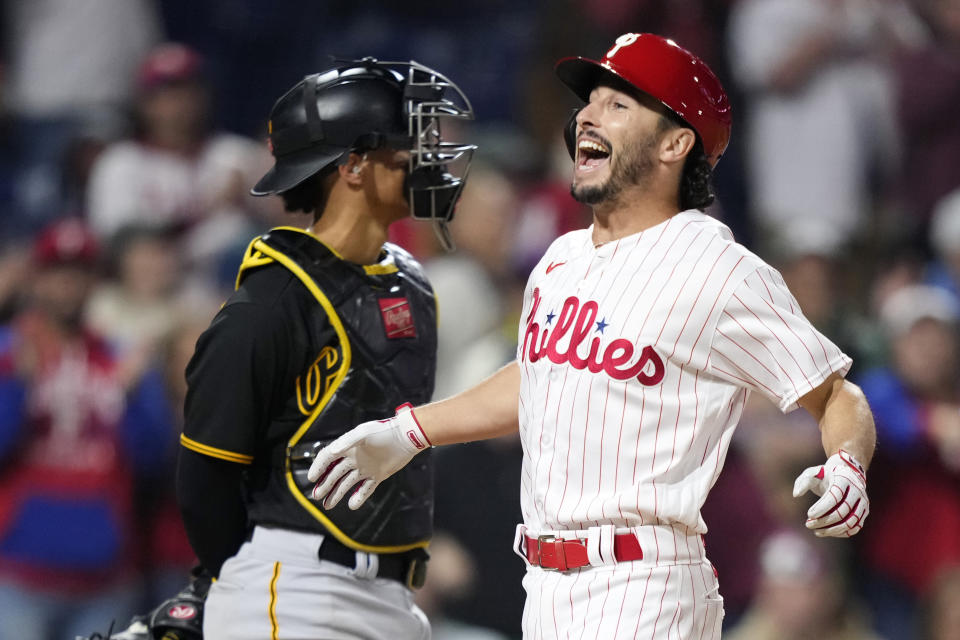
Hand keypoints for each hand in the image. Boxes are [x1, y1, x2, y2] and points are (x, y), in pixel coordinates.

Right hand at [307, 404, 430, 510]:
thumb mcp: (364, 433)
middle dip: (325, 485)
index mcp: (348, 447)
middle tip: (316, 496)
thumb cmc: (384, 431)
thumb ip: (348, 441)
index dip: (318, 467)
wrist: (406, 437)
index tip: (311, 478)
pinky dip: (359, 497)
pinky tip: (352, 505)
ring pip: (347, 484)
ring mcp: (365, 468)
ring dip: (337, 494)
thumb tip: (332, 451)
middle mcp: (354, 459)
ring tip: (327, 506)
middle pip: (335, 474)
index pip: (327, 458)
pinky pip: (365, 489)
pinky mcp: (378, 475)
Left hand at [792, 449, 868, 536]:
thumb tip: (796, 494)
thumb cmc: (825, 475)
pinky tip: (827, 532)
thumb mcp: (812, 473)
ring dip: (832, 530)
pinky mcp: (864, 512)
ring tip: (816, 531)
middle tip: (808, 524)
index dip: (822, 508)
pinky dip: (841, 533)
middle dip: (824, 521)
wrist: (846, 473)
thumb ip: (802, 482)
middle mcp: (857, 491)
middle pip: (843, 511)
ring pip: (850, 522)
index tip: (809, 514)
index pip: (835, 497)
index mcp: (844, 479)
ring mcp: (863, 502)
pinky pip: (855, 527)